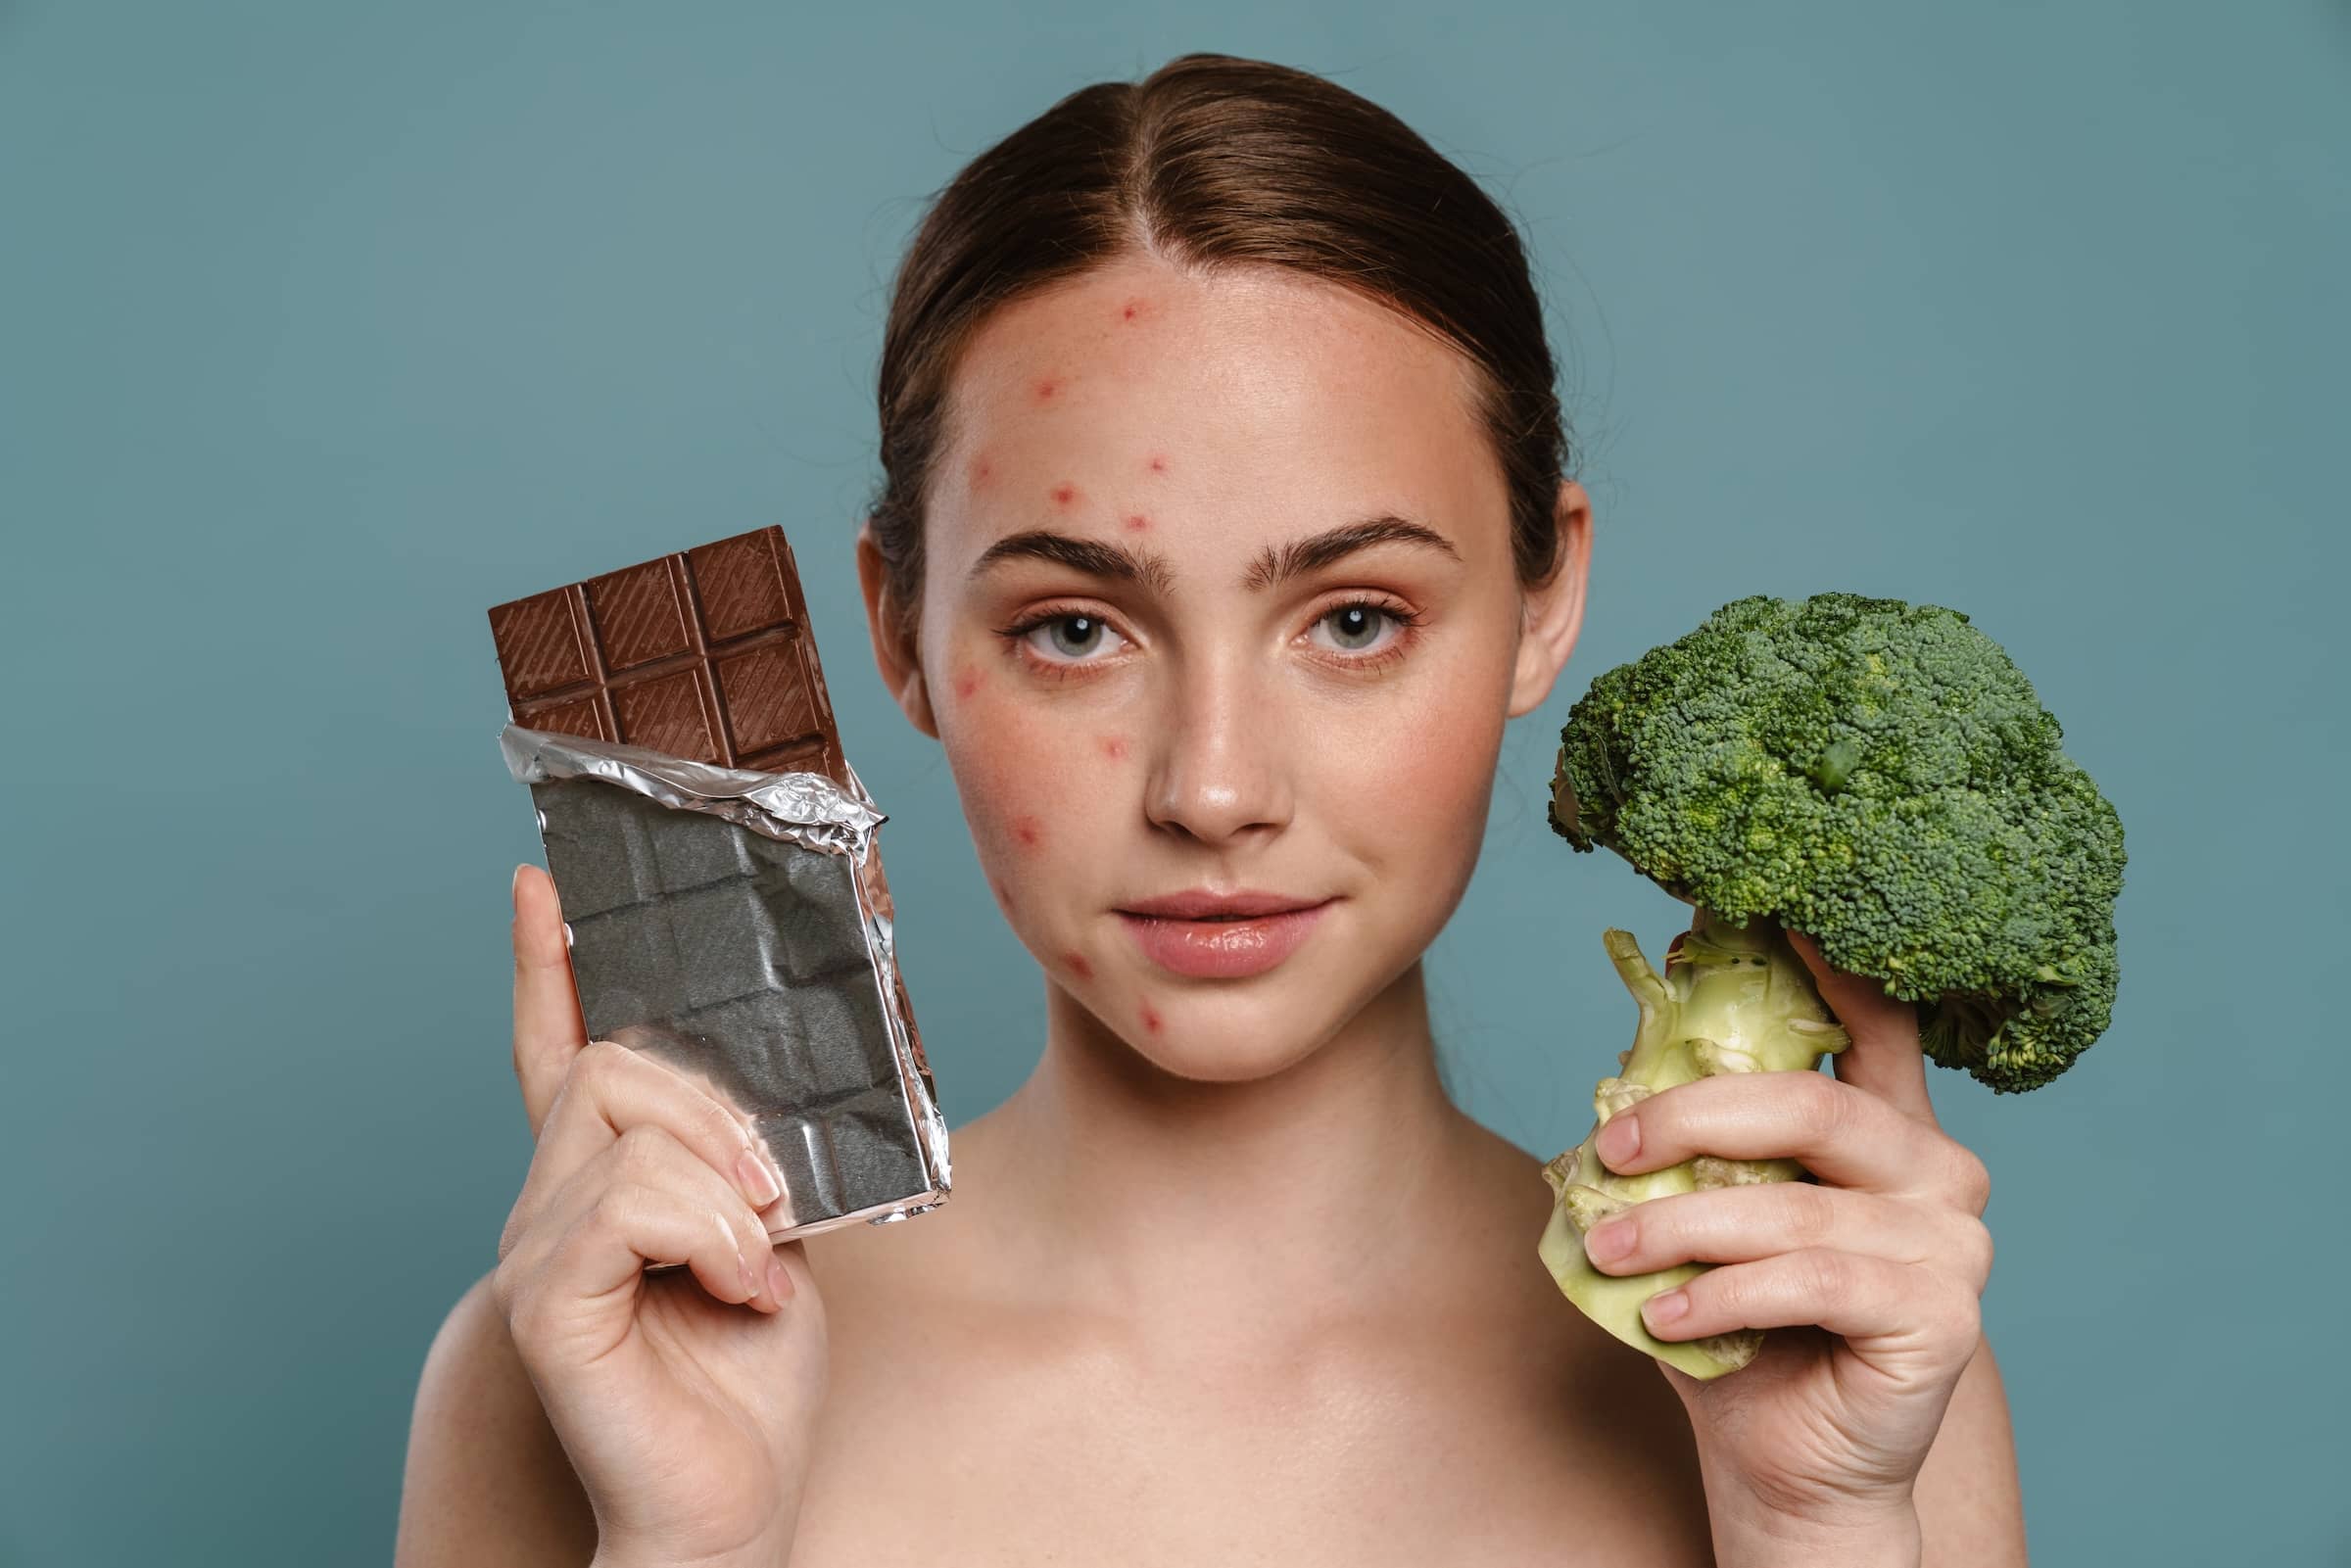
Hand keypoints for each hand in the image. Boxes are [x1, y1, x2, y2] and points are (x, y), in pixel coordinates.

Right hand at [492, 864, 827, 1565]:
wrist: (734, 1500)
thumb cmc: (752, 1377)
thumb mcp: (772, 1232)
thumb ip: (746, 1156)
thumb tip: (767, 1092)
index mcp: (602, 1183)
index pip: (558, 1054)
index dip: (546, 971)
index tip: (540, 888)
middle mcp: (548, 1205)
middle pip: (612, 1067)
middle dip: (715, 1110)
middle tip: (774, 1195)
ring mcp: (534, 1251)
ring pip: (626, 1124)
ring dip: (725, 1183)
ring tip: (758, 1260)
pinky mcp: (543, 1300)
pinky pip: (627, 1201)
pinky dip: (709, 1232)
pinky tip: (740, 1286)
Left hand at [1575, 929, 1990, 1554]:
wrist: (1789, 1463)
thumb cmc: (1741, 1329)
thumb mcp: (1701, 1217)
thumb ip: (1687, 1144)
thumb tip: (1618, 1066)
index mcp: (1884, 1126)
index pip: (1873, 1020)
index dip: (1827, 958)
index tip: (1768, 906)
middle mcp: (1936, 1167)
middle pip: (1807, 1104)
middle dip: (1689, 1117)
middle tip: (1607, 1147)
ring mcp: (1952, 1240)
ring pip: (1794, 1205)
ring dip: (1679, 1228)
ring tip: (1608, 1251)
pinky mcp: (1944, 1313)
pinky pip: (1813, 1281)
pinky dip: (1725, 1296)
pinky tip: (1668, 1317)